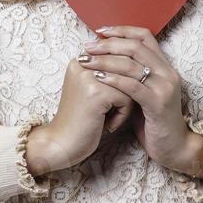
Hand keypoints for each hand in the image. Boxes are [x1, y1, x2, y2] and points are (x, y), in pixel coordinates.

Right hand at [26, 56, 134, 176]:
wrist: (62, 144)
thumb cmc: (82, 119)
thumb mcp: (93, 90)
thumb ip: (109, 74)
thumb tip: (140, 64)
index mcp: (80, 59)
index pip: (118, 59)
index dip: (119, 83)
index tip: (102, 101)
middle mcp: (83, 62)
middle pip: (125, 70)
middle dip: (123, 93)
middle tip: (106, 111)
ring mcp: (89, 77)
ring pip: (129, 84)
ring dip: (124, 104)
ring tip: (107, 116)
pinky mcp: (97, 93)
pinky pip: (128, 99)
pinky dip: (122, 115)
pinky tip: (107, 124)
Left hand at [77, 25, 202, 179]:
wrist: (173, 148)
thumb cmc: (153, 121)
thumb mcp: (143, 93)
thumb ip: (132, 76)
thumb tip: (105, 58)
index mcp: (165, 67)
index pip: (145, 36)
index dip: (122, 30)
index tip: (100, 31)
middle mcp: (168, 73)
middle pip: (135, 47)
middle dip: (108, 44)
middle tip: (87, 47)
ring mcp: (165, 88)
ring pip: (132, 65)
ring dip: (105, 60)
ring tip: (86, 61)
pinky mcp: (158, 104)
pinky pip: (133, 86)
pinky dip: (113, 80)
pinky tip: (98, 78)